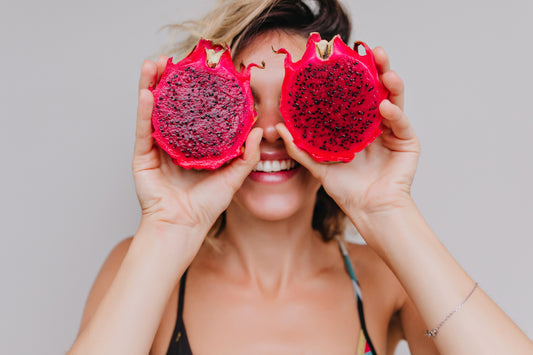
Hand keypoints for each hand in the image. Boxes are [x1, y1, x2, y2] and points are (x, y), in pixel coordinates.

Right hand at [133, 56, 261, 238]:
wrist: (184, 226)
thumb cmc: (206, 206)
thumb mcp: (233, 177)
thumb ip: (247, 155)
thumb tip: (260, 131)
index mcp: (193, 144)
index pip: (194, 111)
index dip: (196, 90)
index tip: (202, 70)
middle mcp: (174, 141)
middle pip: (170, 104)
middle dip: (171, 80)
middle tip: (174, 59)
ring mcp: (156, 147)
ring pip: (153, 110)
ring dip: (152, 85)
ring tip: (155, 63)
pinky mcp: (142, 156)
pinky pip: (144, 128)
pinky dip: (144, 110)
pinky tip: (147, 91)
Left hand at [276, 47, 419, 217]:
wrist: (367, 210)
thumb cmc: (346, 189)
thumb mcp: (319, 165)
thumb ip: (301, 148)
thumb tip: (279, 128)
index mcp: (357, 125)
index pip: (357, 93)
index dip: (353, 75)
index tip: (344, 57)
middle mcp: (376, 123)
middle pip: (378, 89)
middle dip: (378, 68)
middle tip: (373, 51)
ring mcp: (393, 131)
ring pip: (395, 99)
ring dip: (391, 83)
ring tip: (384, 70)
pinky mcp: (407, 142)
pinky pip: (401, 123)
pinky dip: (395, 113)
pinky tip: (385, 105)